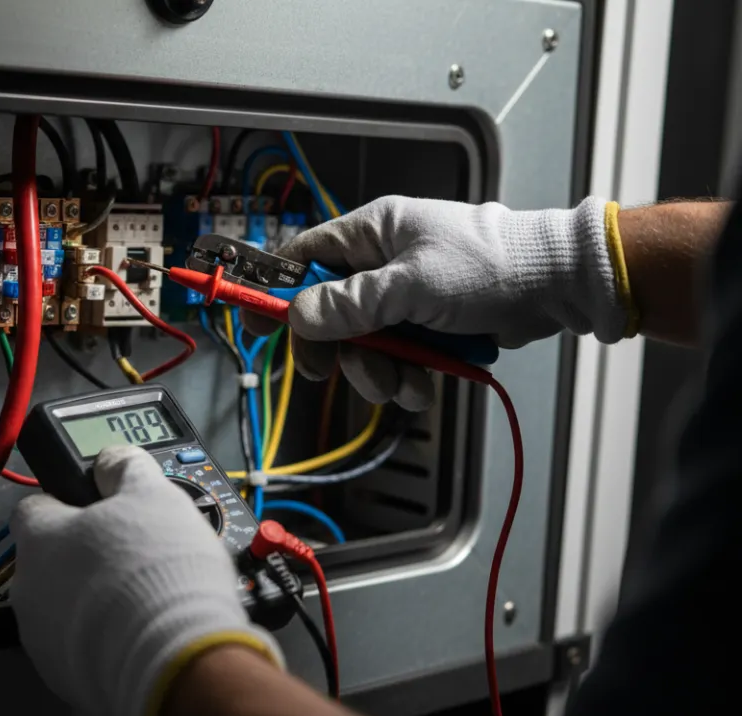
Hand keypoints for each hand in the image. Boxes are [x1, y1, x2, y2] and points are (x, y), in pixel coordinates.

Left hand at [10, 446, 282, 715]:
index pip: (33, 508)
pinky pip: (82, 651)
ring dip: (94, 603)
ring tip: (144, 600)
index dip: (67, 505)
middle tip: (133, 556)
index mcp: (39, 538)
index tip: (99, 510)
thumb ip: (126, 469)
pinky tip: (142, 635)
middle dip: (84, 560)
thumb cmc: (156, 568)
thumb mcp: (153, 494)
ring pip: (64, 609)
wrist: (172, 660)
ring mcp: (43, 641)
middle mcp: (28, 590)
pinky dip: (106, 642)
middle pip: (49, 562)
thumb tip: (113, 461)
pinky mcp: (66, 681)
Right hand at [245, 196, 626, 408]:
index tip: (258, 325)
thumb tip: (299, 315)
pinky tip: (429, 381)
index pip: (303, 259)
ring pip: (364, 344)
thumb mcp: (411, 285)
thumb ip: (351, 303)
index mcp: (371, 233)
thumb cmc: (490, 265)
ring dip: (380, 372)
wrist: (557, 285)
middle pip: (329, 313)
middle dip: (339, 350)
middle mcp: (382, 264)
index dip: (277, 292)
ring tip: (407, 382)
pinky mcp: (429, 327)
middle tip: (336, 372)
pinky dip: (410, 376)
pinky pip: (399, 358)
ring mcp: (405, 298)